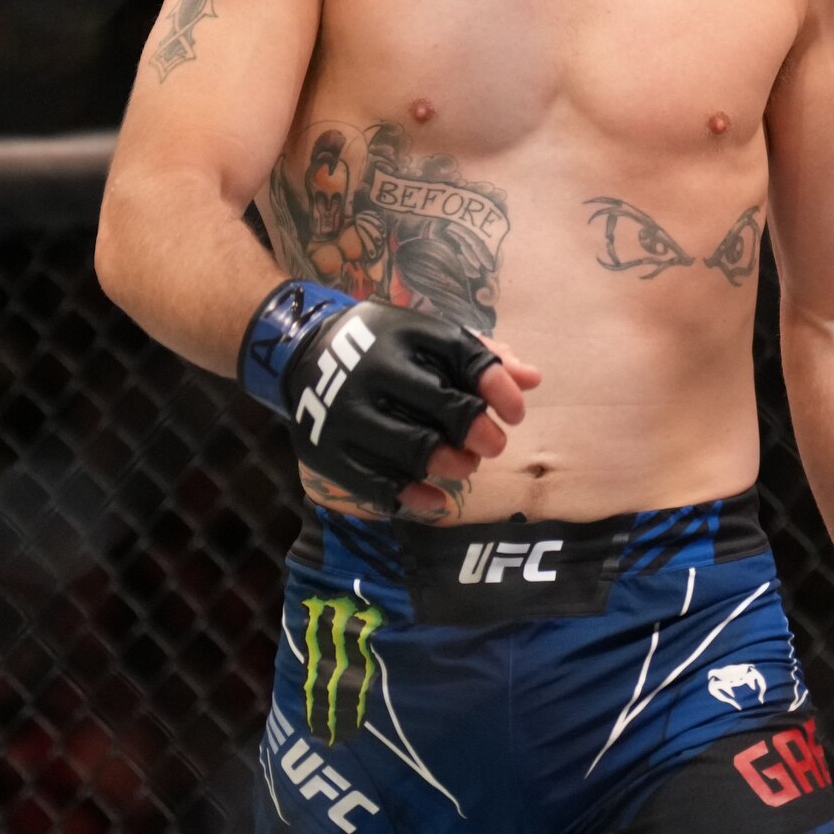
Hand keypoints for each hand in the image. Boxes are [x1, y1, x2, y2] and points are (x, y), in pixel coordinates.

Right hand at [243, 284, 538, 517]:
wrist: (300, 354)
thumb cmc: (382, 346)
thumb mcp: (425, 336)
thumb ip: (480, 355)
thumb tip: (533, 379)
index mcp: (403, 334)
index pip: (463, 355)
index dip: (498, 386)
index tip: (515, 412)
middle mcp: (373, 370)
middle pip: (442, 409)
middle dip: (479, 432)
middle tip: (493, 445)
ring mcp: (347, 413)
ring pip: (414, 451)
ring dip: (453, 465)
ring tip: (464, 465)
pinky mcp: (329, 451)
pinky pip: (378, 485)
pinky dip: (414, 497)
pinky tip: (436, 500)